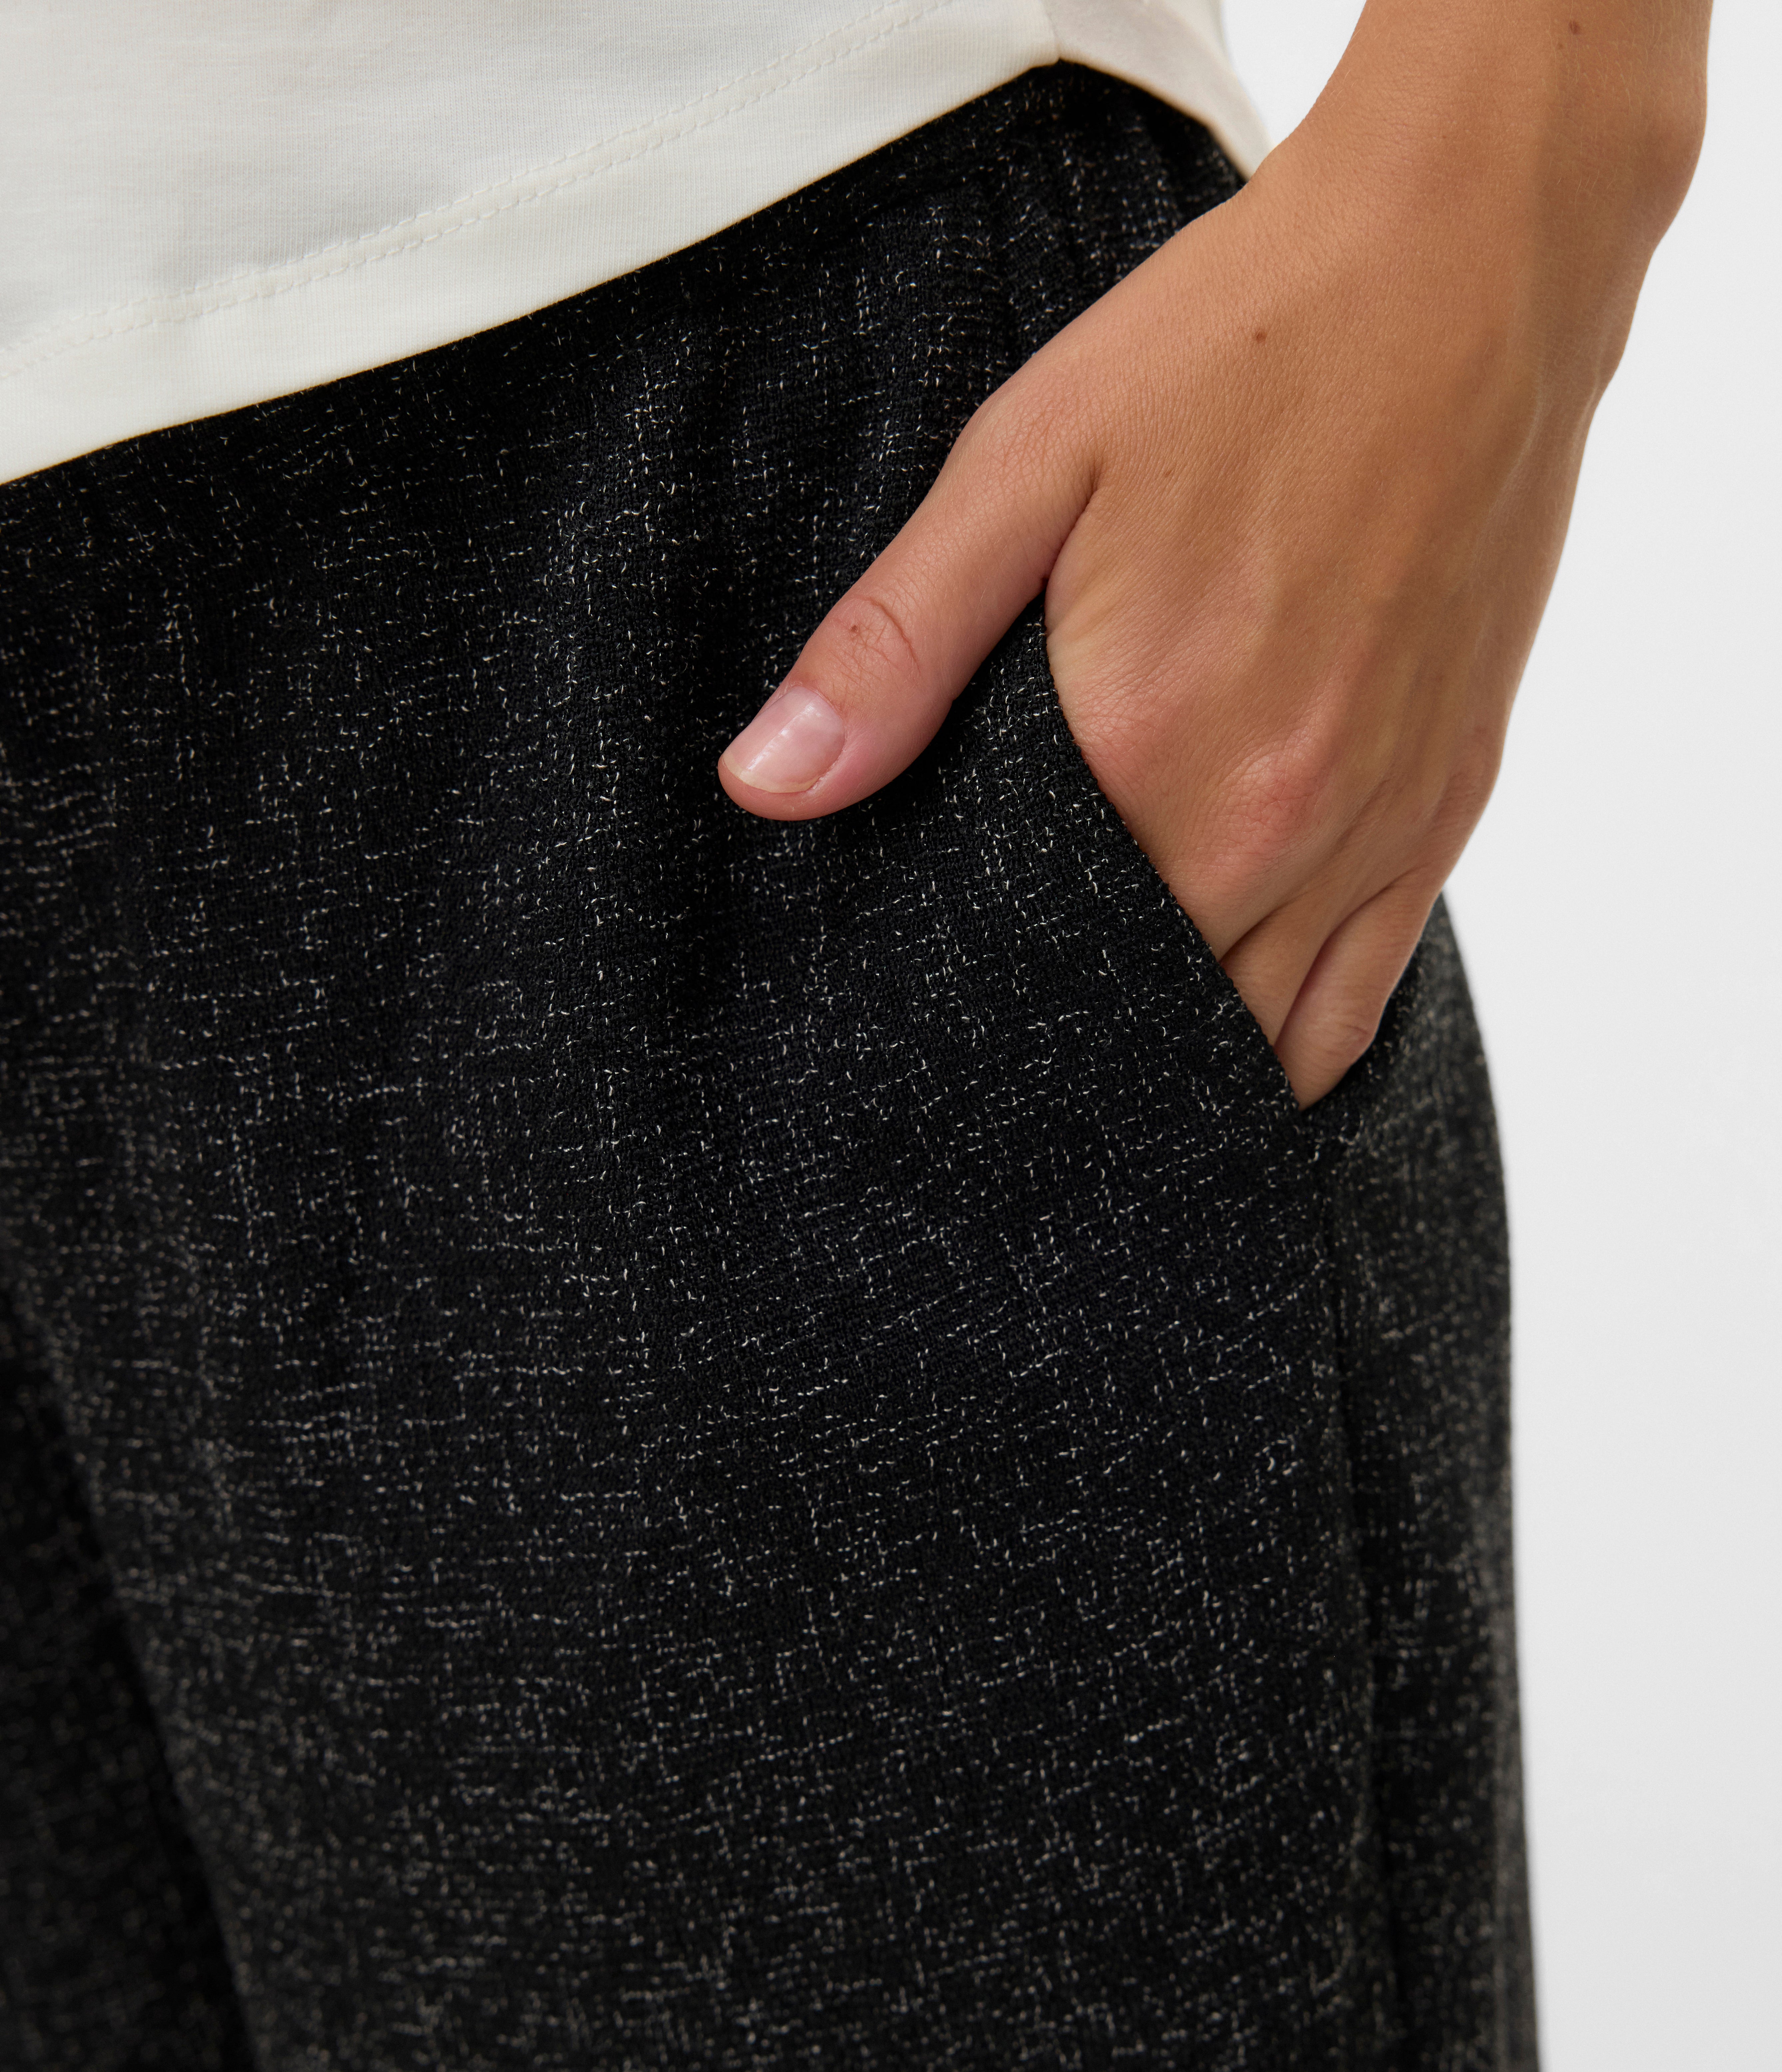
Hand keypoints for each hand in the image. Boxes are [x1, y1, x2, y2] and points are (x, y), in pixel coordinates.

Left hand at [718, 0, 1705, 1104]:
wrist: (1466, 270)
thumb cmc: (1235, 351)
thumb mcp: (1025, 468)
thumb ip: (896, 646)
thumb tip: (766, 784)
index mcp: (1149, 754)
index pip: (1032, 962)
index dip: (969, 1012)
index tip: (923, 1035)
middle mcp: (1271, 824)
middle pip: (1149, 1020)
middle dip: (1067, 1055)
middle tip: (992, 1066)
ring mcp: (1370, 828)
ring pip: (1260, 1040)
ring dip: (1176, 1069)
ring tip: (1098, 1080)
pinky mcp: (1442, 808)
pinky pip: (1359, 1002)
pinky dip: (1291, 1051)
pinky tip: (1228, 1056)